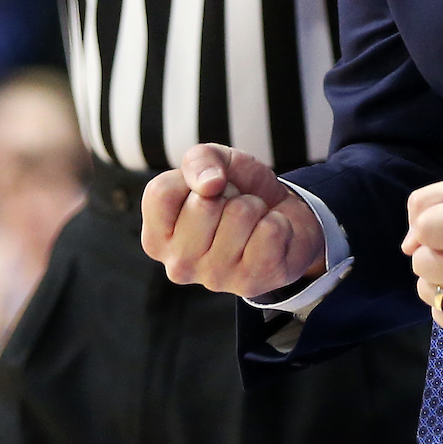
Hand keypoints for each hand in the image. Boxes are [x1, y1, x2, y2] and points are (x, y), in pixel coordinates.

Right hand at [142, 144, 327, 298]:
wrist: (285, 222)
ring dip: (255, 207)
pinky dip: (278, 223)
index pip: (161, 192)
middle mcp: (178, 265)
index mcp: (157, 238)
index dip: (194, 176)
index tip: (207, 189)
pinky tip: (269, 239)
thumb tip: (210, 184)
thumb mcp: (216, 163)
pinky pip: (271, 230)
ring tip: (252, 223)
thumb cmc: (238, 193)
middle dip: (228, 193)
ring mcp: (214, 278)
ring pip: (241, 213)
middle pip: (204, 204)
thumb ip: (200, 160)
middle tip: (232, 208)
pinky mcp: (251, 284)